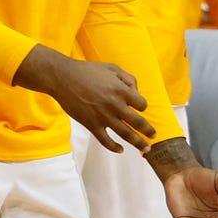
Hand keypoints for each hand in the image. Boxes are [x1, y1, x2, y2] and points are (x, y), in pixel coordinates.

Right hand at [14, 46, 154, 152]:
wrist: (63, 78)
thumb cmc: (87, 71)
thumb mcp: (112, 68)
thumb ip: (128, 79)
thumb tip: (135, 92)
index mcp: (121, 90)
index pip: (142, 105)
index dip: (142, 106)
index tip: (139, 108)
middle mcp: (115, 105)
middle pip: (138, 123)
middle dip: (148, 131)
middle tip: (154, 136)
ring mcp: (103, 117)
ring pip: (126, 134)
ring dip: (138, 143)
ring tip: (146, 150)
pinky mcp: (91, 125)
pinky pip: (106, 141)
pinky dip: (114, 147)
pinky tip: (120, 149)